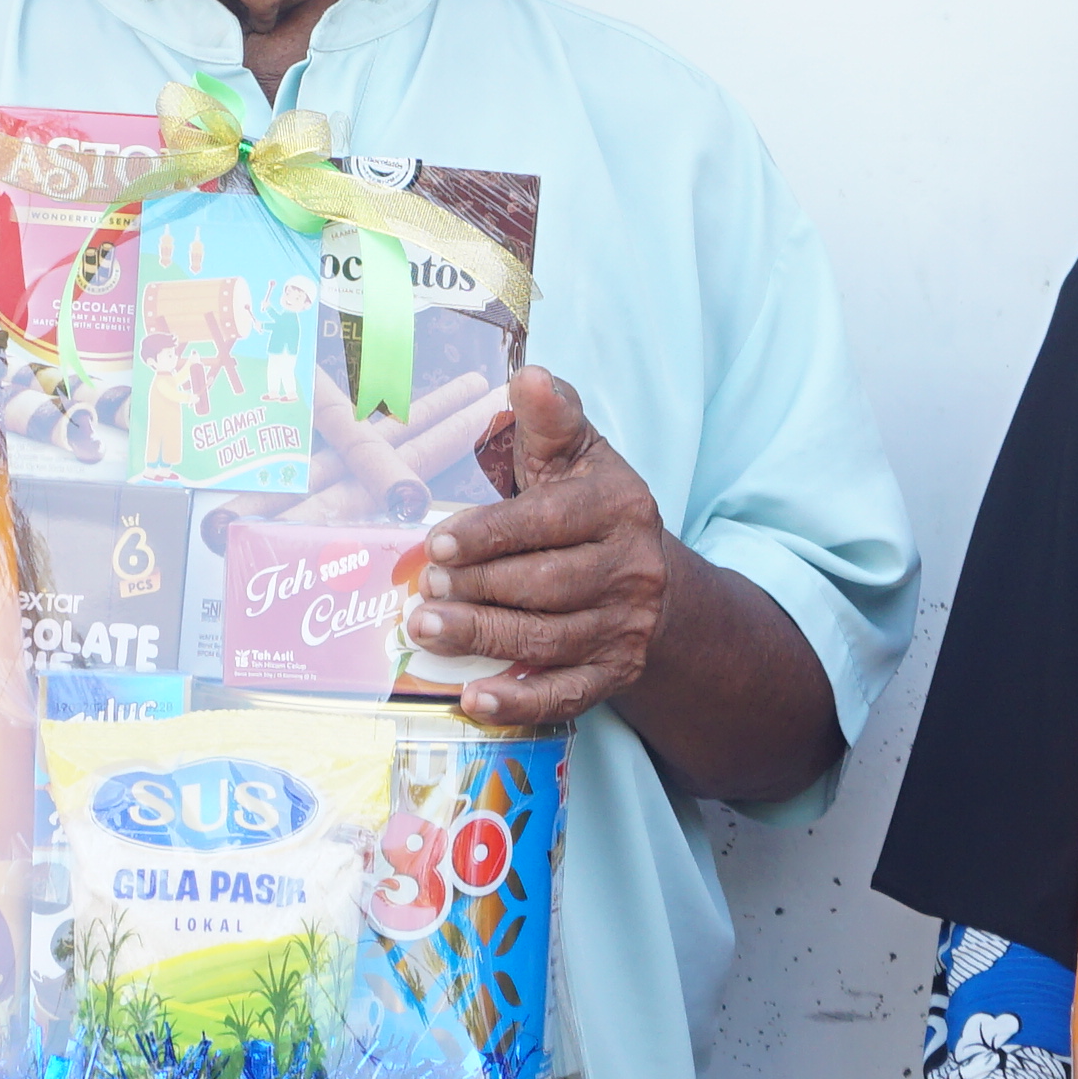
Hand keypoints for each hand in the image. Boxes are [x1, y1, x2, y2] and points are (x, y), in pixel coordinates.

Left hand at [411, 367, 675, 735]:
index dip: (489, 535)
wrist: (654, 580)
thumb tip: (529, 375)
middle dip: (477, 590)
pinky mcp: (616, 674)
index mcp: (620, 506)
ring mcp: (626, 628)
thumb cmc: (592, 508)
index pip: (549, 522)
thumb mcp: (579, 454)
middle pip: (544, 587)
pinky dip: (518, 703)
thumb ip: (550, 419)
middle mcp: (631, 569)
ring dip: (481, 639)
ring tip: (425, 630)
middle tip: (424, 590)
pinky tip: (473, 699)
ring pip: (547, 641)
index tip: (438, 545)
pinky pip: (565, 696)